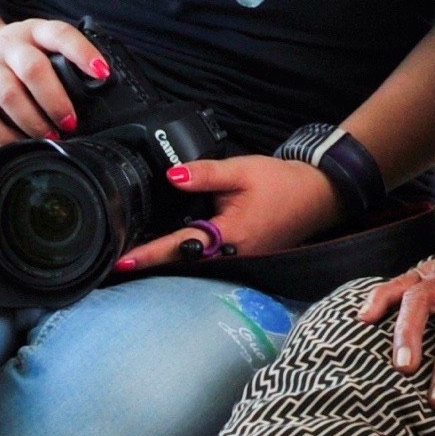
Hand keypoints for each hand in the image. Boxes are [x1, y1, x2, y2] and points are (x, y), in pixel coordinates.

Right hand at [0, 17, 108, 144]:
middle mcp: (7, 46)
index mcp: (33, 31)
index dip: (83, 52)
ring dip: (33, 121)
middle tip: (71, 123)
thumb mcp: (37, 44)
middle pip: (33, 69)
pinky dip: (3, 135)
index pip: (60, 34)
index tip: (103, 73)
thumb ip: (60, 59)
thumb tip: (97, 91)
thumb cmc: (14, 54)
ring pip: (9, 94)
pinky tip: (19, 144)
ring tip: (50, 137)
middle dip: (56, 100)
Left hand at [109, 155, 340, 275]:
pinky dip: (186, 256)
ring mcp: (238, 260)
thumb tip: (172, 175)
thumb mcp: (243, 170)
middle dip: (151, 263)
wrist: (319, 195)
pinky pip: (208, 260)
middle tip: (115, 260)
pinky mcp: (242, 256)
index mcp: (230, 235)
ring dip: (167, 261)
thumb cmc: (283, 183)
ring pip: (195, 265)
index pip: (182, 245)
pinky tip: (169, 249)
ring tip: (133, 257)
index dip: (150, 254)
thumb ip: (206, 173)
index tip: (122, 262)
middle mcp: (233, 255)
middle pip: (183, 263)